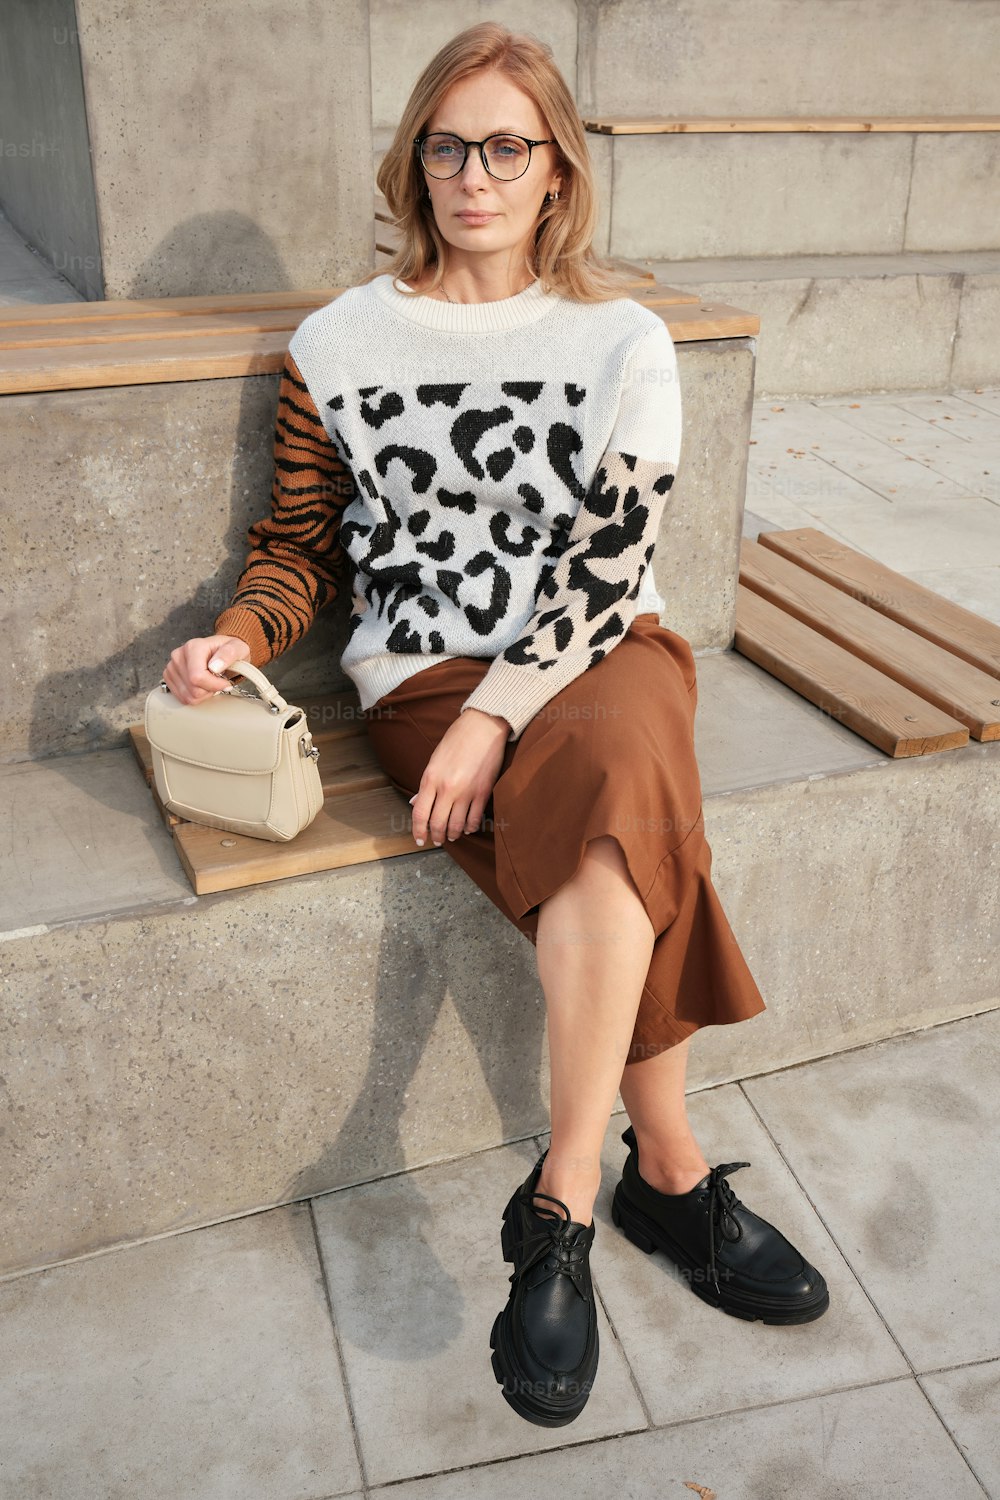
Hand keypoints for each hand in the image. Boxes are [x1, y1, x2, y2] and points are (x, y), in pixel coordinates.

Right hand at [161, 635, 252, 705]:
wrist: (220, 651)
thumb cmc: (228, 650)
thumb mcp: (237, 648)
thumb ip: (229, 654)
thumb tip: (215, 667)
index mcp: (193, 647)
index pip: (197, 677)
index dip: (214, 685)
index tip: (226, 684)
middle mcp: (178, 656)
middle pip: (193, 689)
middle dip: (210, 690)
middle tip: (218, 680)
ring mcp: (172, 667)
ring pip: (188, 696)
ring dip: (203, 694)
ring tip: (210, 682)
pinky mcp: (169, 677)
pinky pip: (182, 698)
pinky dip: (195, 697)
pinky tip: (201, 686)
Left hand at [408, 708, 509, 846]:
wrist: (483, 727)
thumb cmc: (457, 740)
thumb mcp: (434, 760)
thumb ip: (426, 784)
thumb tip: (415, 803)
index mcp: (430, 779)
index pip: (419, 813)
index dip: (418, 831)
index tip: (419, 839)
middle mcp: (447, 788)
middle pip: (437, 823)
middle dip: (436, 836)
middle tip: (437, 840)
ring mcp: (466, 792)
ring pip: (457, 825)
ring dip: (453, 834)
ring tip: (452, 836)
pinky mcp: (483, 792)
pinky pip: (475, 818)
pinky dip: (470, 827)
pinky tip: (467, 828)